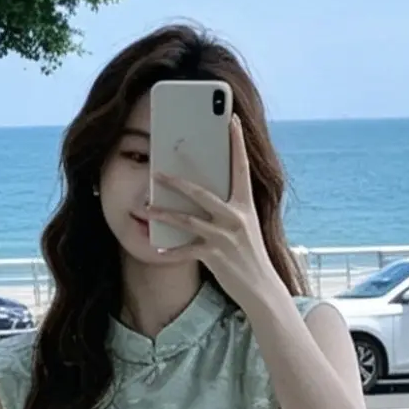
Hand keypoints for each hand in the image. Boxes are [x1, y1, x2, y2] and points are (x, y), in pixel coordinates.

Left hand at [148, 116, 282, 312]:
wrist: (261, 288)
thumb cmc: (249, 253)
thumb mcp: (245, 225)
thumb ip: (229, 207)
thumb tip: (204, 189)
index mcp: (245, 205)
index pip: (240, 167)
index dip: (237, 142)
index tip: (232, 120)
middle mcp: (237, 218)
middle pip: (201, 193)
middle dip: (177, 181)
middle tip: (157, 170)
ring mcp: (226, 238)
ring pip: (188, 220)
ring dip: (164, 214)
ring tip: (147, 208)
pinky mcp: (216, 257)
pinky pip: (186, 251)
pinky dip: (170, 250)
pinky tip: (156, 247)